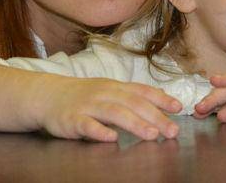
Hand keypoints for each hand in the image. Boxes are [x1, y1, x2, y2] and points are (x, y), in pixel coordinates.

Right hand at [34, 75, 181, 141]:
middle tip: (172, 131)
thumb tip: (162, 106)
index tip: (179, 107)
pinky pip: (88, 125)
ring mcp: (88, 105)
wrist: (47, 95)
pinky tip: (112, 139)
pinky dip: (100, 132)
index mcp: (115, 87)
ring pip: (114, 113)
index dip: (161, 98)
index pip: (142, 91)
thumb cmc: (83, 96)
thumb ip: (131, 98)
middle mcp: (104, 93)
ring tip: (152, 135)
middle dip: (155, 117)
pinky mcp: (72, 119)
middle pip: (133, 103)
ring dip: (135, 124)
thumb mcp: (108, 91)